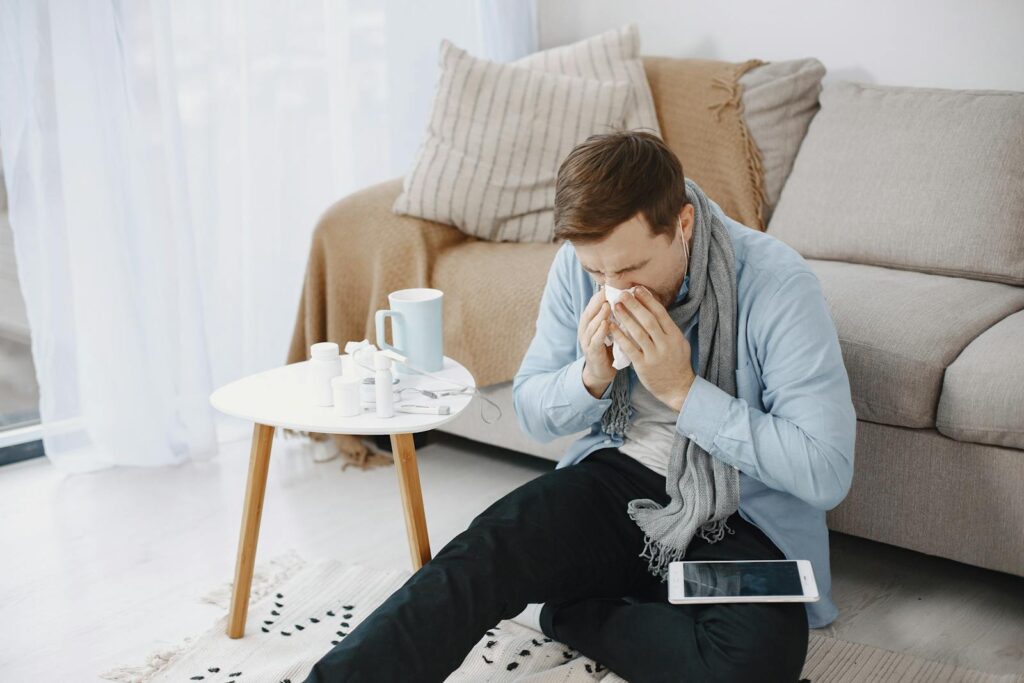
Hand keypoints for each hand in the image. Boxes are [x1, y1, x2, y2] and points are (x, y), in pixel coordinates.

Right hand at [578, 288, 615, 396]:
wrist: (602, 371)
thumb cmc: (610, 346)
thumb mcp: (613, 328)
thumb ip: (616, 314)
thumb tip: (628, 296)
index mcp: (591, 321)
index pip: (595, 304)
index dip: (603, 294)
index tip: (614, 284)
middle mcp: (586, 329)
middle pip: (590, 311)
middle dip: (600, 301)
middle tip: (610, 291)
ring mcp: (587, 341)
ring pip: (591, 325)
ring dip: (600, 314)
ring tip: (608, 305)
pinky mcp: (592, 353)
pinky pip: (595, 341)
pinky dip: (600, 332)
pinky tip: (606, 325)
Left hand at [608, 285, 695, 410]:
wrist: (679, 389)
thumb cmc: (677, 363)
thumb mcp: (679, 343)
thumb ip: (668, 328)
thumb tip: (655, 309)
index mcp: (675, 335)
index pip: (660, 313)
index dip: (648, 300)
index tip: (637, 289)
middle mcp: (666, 343)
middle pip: (648, 320)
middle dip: (634, 305)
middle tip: (622, 294)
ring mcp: (654, 355)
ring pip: (638, 332)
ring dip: (625, 317)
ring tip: (615, 306)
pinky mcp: (644, 365)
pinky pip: (630, 348)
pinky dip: (620, 336)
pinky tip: (611, 327)